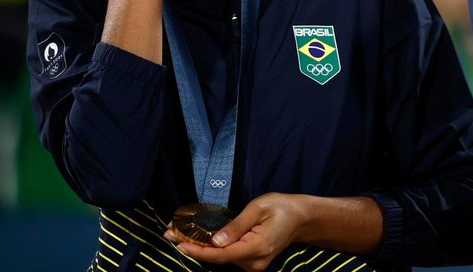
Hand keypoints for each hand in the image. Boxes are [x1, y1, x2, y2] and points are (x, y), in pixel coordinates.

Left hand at [166, 194, 307, 271]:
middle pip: (218, 258)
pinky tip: (198, 238)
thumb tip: (215, 241)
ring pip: (221, 258)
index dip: (198, 250)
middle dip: (194, 245)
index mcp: (257, 248)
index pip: (221, 254)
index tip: (178, 243)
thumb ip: (236, 225)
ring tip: (179, 232)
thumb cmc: (281, 207)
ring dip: (201, 247)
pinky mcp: (251, 262)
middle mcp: (254, 262)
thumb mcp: (259, 208)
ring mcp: (253, 265)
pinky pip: (228, 256)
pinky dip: (212, 248)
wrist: (302, 218)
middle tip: (170, 232)